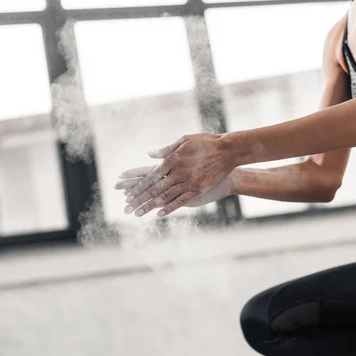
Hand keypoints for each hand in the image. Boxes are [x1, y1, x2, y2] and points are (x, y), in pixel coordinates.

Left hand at [117, 132, 235, 216]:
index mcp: (171, 160)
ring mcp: (188, 182)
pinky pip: (181, 201)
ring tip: (137, 214)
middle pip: (154, 189)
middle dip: (138, 200)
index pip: (149, 176)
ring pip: (164, 197)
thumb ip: (165, 149)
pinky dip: (170, 208)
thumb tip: (149, 154)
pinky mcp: (198, 189)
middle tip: (126, 209)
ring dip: (149, 206)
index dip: (137, 186)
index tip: (126, 194)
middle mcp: (177, 172)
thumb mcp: (184, 140)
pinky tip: (159, 214)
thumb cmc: (206, 143)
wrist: (228, 150)